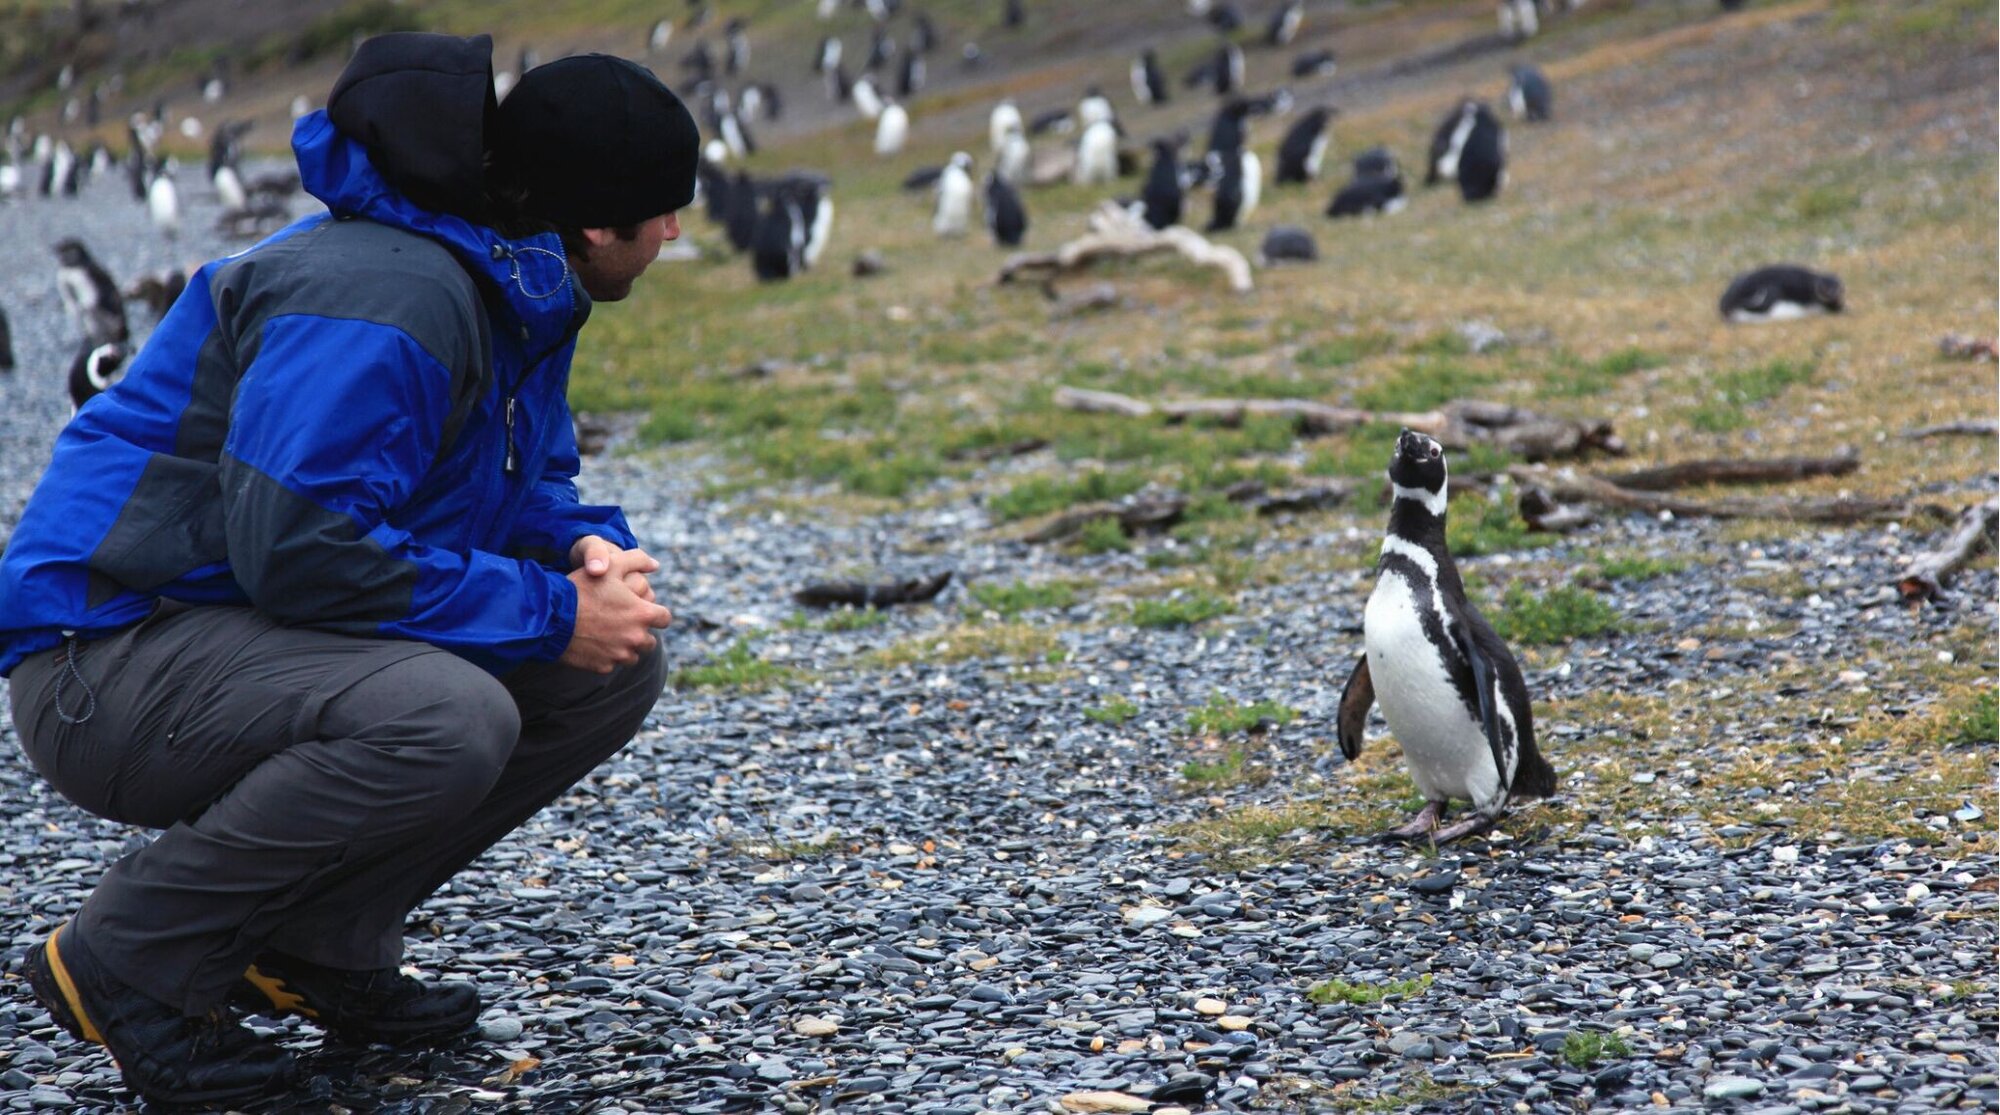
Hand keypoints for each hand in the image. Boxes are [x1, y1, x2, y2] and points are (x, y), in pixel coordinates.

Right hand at [561, 538, 671, 672]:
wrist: (550, 616)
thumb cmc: (582, 588)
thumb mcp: (611, 565)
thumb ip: (636, 560)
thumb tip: (655, 565)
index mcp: (642, 614)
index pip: (665, 619)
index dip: (655, 613)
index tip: (642, 610)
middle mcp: (635, 638)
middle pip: (650, 641)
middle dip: (640, 632)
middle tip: (622, 622)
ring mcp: (619, 655)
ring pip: (633, 655)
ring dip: (626, 646)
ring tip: (608, 634)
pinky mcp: (603, 667)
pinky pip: (612, 664)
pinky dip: (607, 656)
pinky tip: (594, 643)